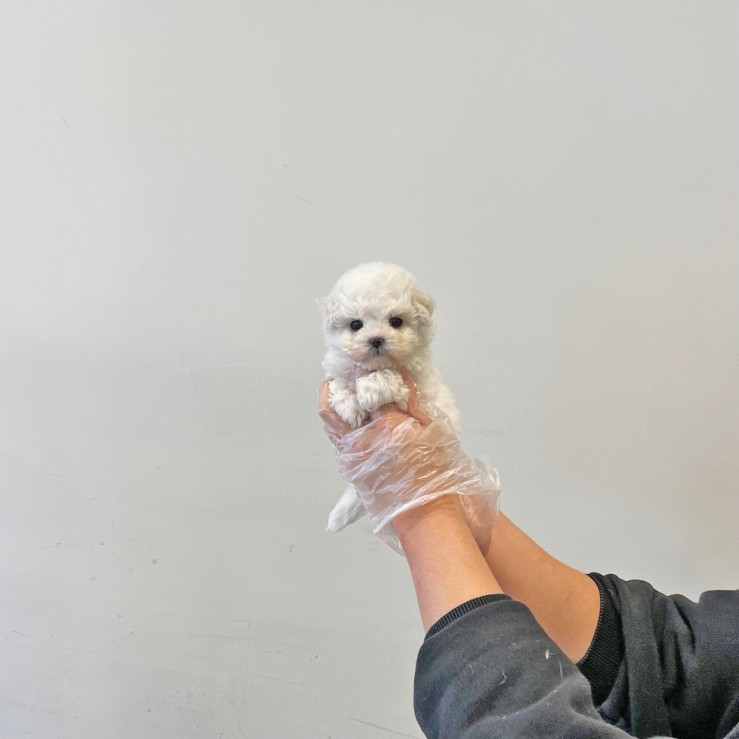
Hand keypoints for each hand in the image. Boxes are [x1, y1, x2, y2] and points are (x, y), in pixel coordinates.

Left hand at [318, 374, 499, 552]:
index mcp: (386, 427)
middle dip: (336, 387)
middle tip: (348, 376)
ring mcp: (351, 457)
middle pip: (331, 405)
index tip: (369, 366)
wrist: (425, 514)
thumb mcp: (434, 429)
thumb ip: (414, 400)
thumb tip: (401, 375)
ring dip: (336, 405)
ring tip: (351, 395)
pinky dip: (342, 425)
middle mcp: (361, 441)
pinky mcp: (350, 468)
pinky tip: (358, 419)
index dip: (367, 374)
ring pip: (330, 423)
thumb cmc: (436, 472)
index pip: (367, 389)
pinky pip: (338, 440)